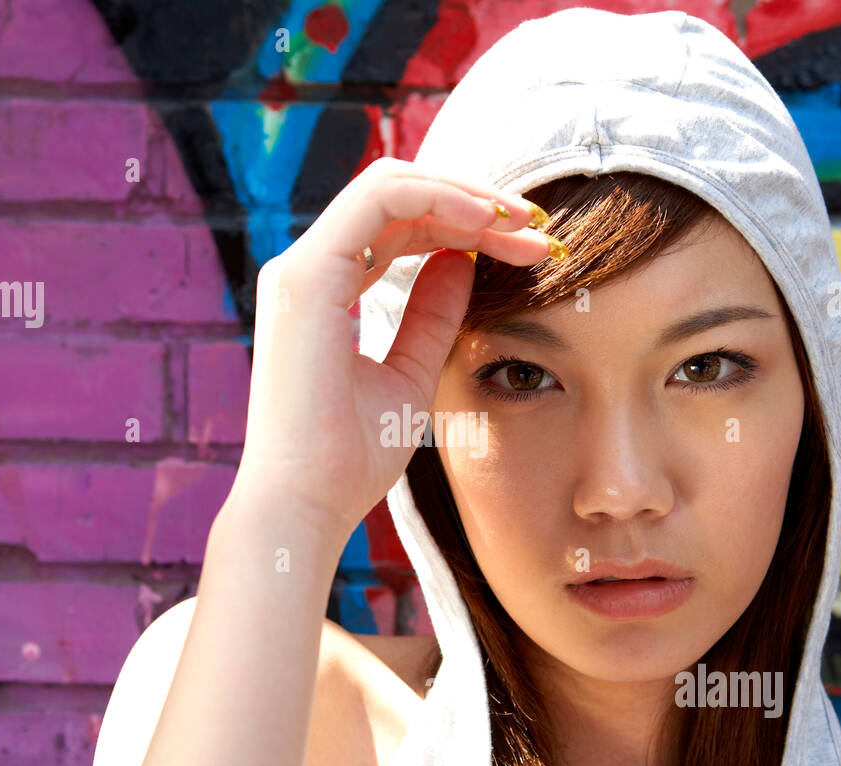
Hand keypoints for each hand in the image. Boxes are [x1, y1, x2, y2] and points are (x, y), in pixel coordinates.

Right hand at [232, 157, 559, 539]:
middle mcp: (307, 271)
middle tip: (540, 224)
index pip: (400, 228)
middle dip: (476, 205)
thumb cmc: (349, 460)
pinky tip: (487, 222)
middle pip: (401, 200)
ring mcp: (301, 268)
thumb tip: (465, 261)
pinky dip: (438, 198)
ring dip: (464, 194)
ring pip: (391, 186)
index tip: (529, 247)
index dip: (467, 227)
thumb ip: (432, 316)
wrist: (308, 504)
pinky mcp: (305, 275)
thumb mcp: (411, 375)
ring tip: (523, 219)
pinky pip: (379, 201)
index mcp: (325, 292)